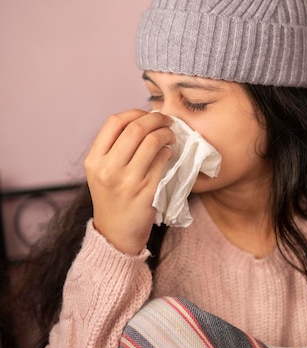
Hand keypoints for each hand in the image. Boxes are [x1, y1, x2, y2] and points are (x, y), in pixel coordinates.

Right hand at [84, 109, 173, 254]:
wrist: (116, 234)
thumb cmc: (112, 199)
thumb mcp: (100, 172)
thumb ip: (113, 148)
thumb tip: (141, 120)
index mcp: (94, 160)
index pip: (114, 122)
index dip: (134, 112)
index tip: (147, 114)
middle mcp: (108, 168)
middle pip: (135, 128)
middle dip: (155, 119)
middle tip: (166, 120)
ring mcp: (127, 180)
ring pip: (152, 141)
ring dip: (166, 133)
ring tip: (170, 135)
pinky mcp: (146, 190)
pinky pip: (162, 160)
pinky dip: (169, 150)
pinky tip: (169, 152)